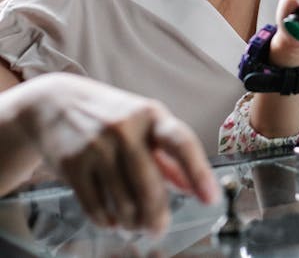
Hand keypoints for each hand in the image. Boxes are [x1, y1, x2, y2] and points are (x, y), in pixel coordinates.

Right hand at [14, 73, 218, 234]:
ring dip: (132, 222)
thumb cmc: (110, 115)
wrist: (54, 103)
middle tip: (159, 229)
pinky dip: (107, 220)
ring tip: (136, 226)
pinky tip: (113, 221)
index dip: (199, 173)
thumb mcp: (145, 123)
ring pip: (123, 200)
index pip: (182, 144)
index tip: (210, 199)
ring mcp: (97, 146)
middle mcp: (125, 129)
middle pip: (149, 184)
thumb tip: (192, 187)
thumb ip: (170, 156)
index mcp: (152, 115)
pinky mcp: (72, 164)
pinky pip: (95, 205)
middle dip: (157, 215)